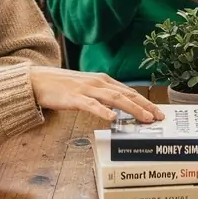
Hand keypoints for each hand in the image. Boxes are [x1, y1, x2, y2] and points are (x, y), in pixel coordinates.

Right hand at [30, 68, 164, 124]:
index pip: (129, 91)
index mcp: (103, 80)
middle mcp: (98, 82)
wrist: (37, 80)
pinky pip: (91, 105)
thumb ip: (102, 97)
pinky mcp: (73, 97)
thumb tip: (118, 109)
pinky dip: (103, 111)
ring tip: (145, 118)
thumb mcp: (87, 89)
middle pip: (126, 94)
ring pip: (114, 98)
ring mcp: (86, 89)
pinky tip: (112, 118)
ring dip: (132, 108)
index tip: (159, 112)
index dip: (145, 101)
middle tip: (159, 117)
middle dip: (145, 105)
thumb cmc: (62, 86)